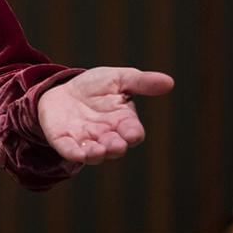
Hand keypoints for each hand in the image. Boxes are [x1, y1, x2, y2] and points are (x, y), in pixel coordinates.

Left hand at [37, 66, 173, 164]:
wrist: (62, 91)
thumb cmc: (95, 88)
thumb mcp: (117, 79)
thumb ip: (140, 82)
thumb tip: (169, 82)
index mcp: (122, 121)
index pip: (132, 131)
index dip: (133, 133)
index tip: (132, 133)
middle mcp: (106, 135)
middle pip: (115, 146)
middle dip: (116, 147)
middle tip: (115, 145)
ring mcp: (85, 140)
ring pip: (94, 153)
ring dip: (96, 154)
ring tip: (97, 151)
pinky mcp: (64, 141)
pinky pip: (69, 150)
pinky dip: (74, 153)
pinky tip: (76, 153)